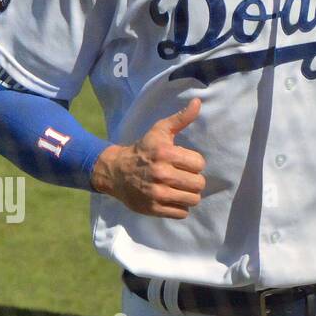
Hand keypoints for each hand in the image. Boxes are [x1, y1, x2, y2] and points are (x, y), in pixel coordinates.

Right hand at [91, 98, 206, 218]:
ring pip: (193, 199)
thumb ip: (181, 118)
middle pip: (199, 183)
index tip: (185, 162)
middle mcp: (161, 174)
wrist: (115, 172)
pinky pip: (181, 213)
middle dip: (194, 180)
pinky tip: (172, 198)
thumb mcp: (159, 131)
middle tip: (183, 176)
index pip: (199, 163)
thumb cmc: (143, 150)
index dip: (195, 163)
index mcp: (165, 154)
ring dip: (189, 194)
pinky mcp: (153, 209)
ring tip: (180, 188)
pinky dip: (180, 207)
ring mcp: (157, 194)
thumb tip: (198, 102)